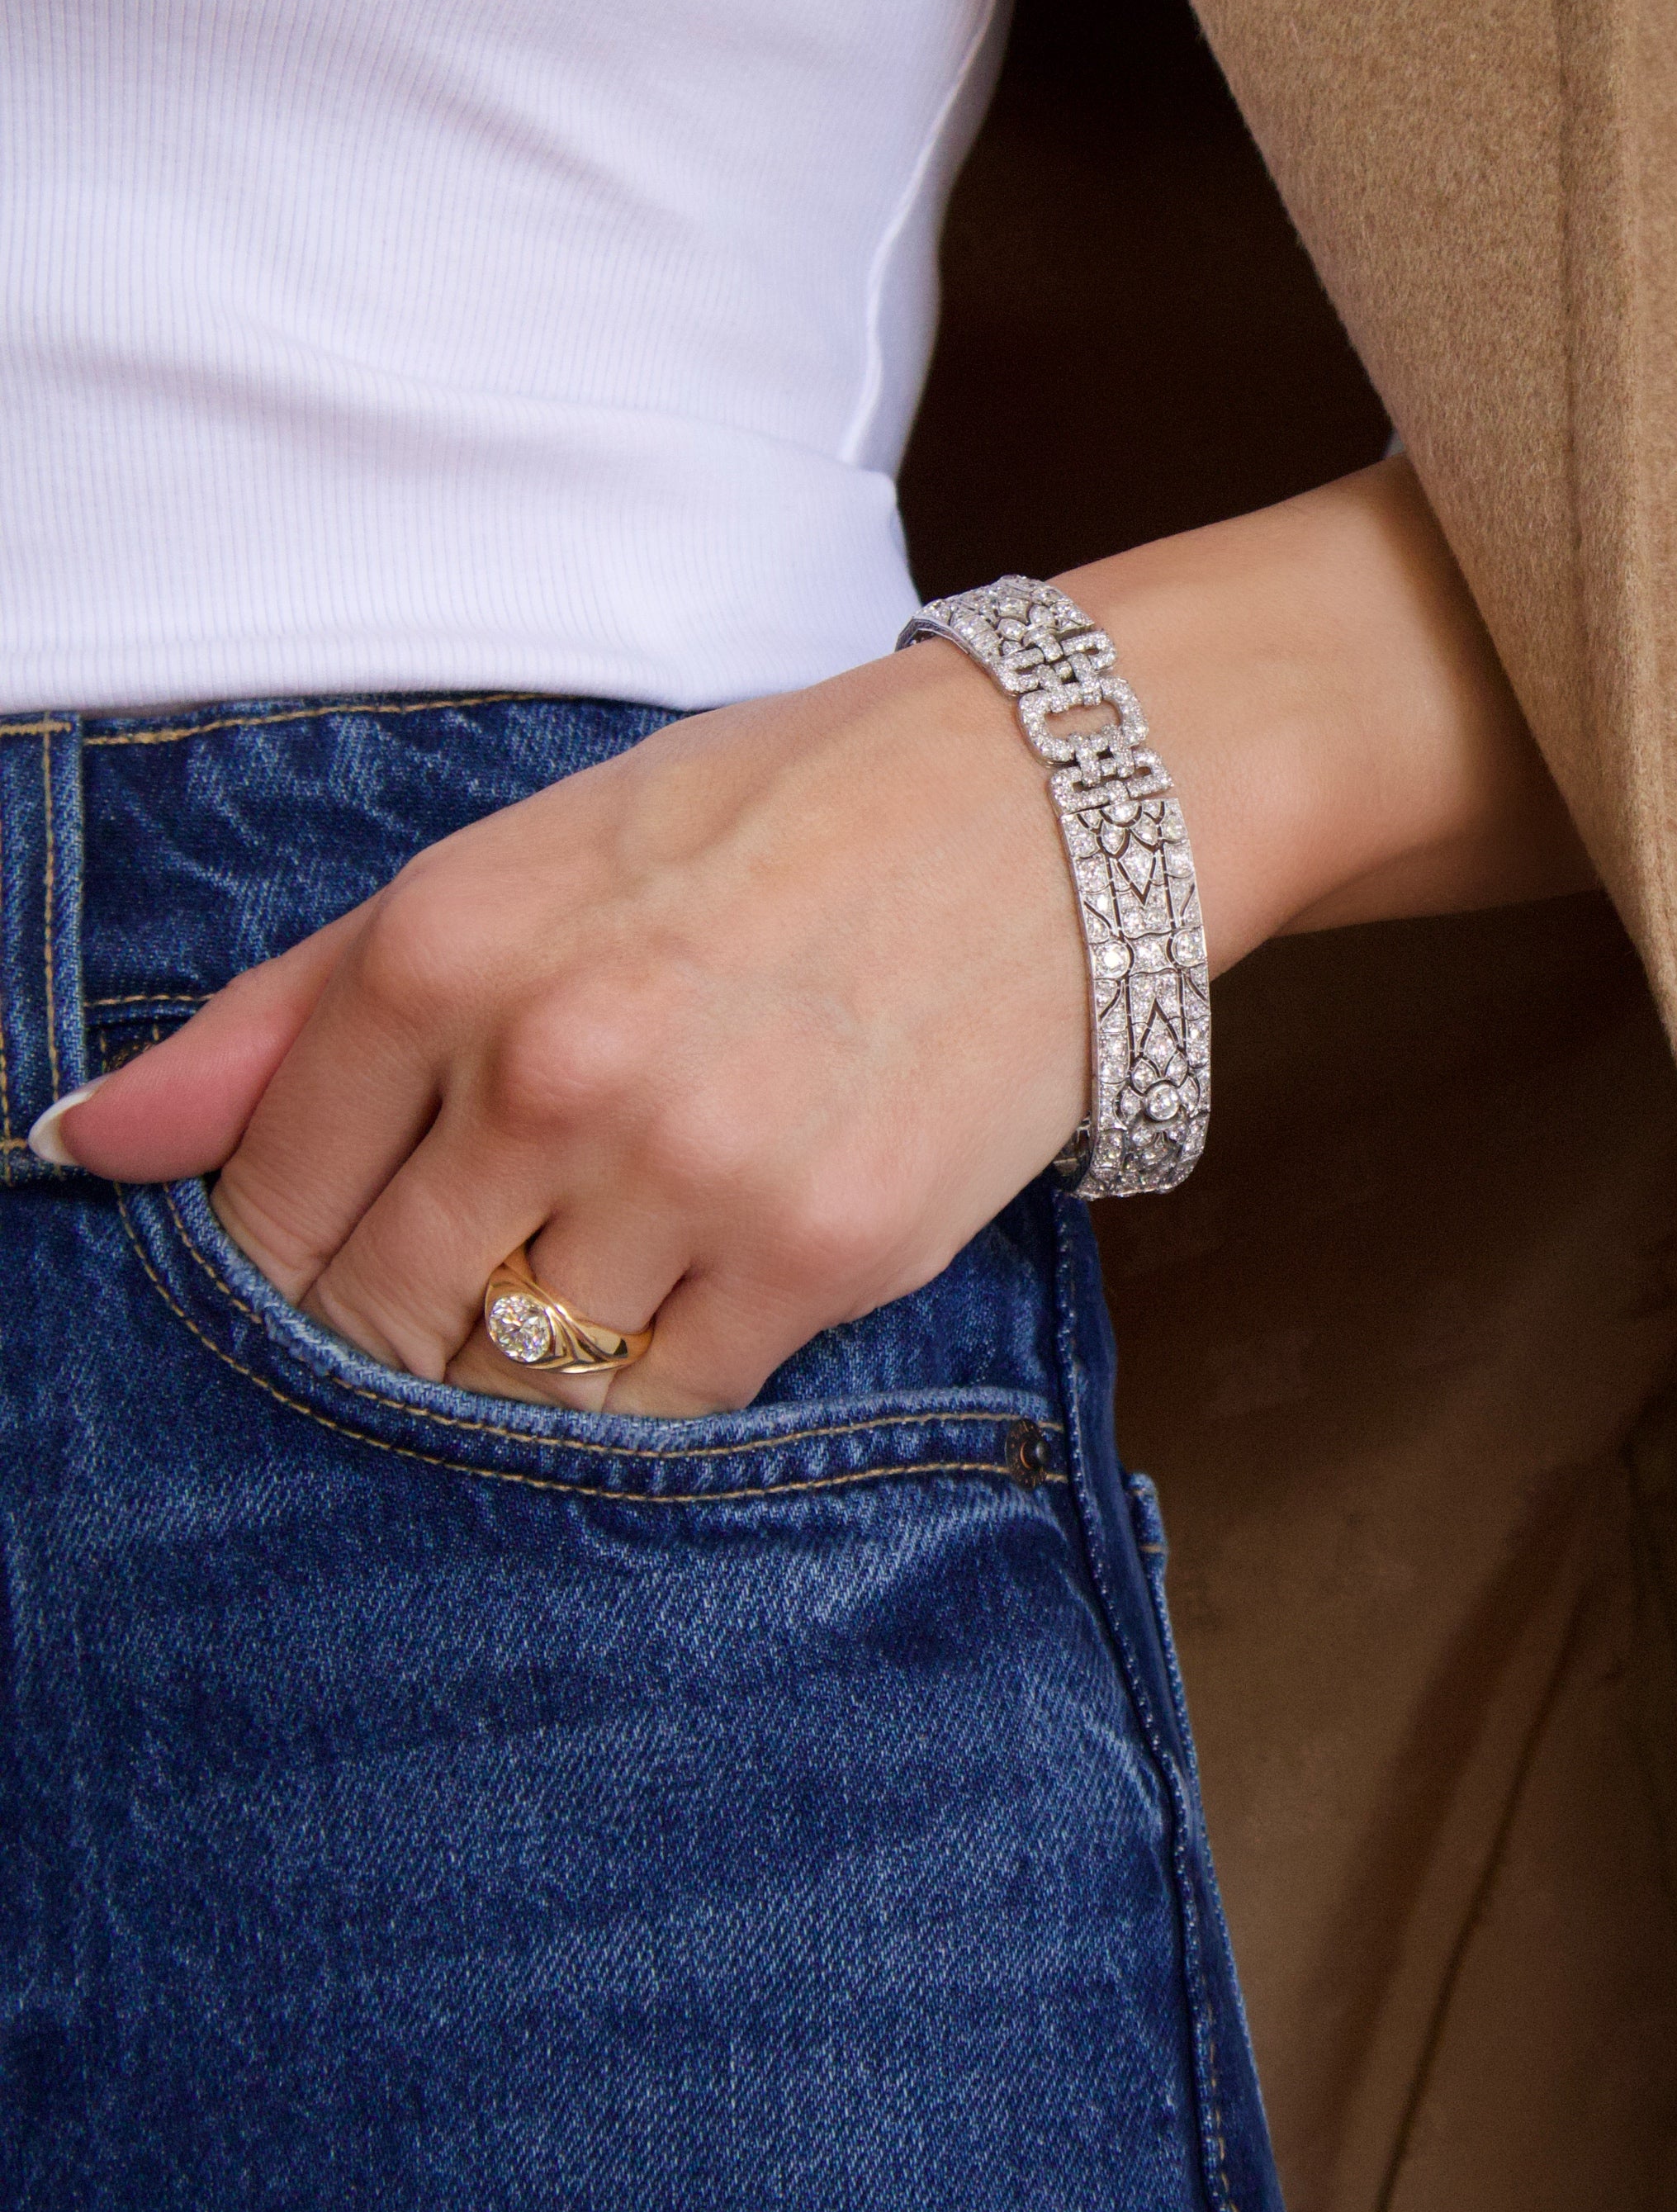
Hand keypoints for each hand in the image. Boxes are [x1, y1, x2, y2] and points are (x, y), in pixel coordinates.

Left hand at [38, 462, 1593, 1411]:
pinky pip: (665, 1404)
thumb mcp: (513, 861)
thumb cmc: (768, 819)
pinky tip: (697, 1277)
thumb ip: (294, 1010)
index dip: (288, 1252)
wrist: (1047, 807)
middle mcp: (550, 1067)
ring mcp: (688, 1171)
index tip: (348, 1243)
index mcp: (446, 947)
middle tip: (480, 1272)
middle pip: (380, 1316)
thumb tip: (90, 1144)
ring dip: (529, 1356)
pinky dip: (655, 1375)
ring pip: (517, 1381)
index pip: (270, 1201)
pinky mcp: (818, 1256)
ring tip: (601, 1262)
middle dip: (400, 1324)